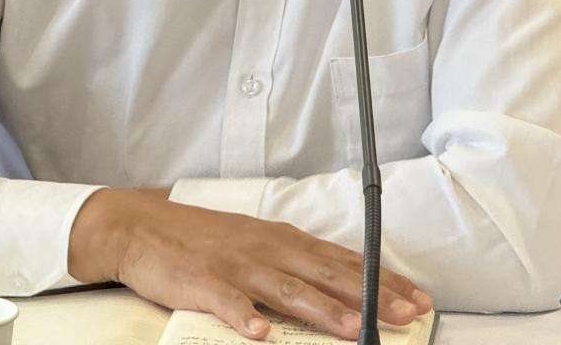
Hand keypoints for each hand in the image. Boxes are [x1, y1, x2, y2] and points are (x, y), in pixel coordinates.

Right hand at [68, 189, 432, 339]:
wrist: (143, 226)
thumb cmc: (204, 239)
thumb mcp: (256, 243)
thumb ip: (293, 264)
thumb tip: (338, 287)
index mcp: (283, 241)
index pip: (344, 262)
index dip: (382, 281)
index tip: (417, 298)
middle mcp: (267, 249)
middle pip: (326, 274)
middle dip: (370, 297)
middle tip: (406, 316)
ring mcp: (236, 266)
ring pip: (286, 289)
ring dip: (322, 310)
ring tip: (353, 331)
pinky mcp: (203, 282)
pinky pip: (227, 303)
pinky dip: (245, 318)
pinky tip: (261, 334)